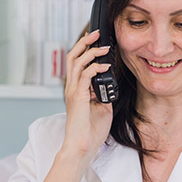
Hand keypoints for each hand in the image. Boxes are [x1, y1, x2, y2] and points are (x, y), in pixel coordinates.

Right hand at [62, 31, 114, 162]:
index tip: (96, 40)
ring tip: (104, 47)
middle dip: (84, 43)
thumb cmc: (91, 132)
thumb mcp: (102, 108)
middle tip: (96, 33)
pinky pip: (84, 76)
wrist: (82, 147)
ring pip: (76, 62)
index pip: (77, 63)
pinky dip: (95, 68)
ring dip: (91, 52)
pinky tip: (106, 66)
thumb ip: (103, 94)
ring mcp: (73, 92)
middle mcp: (71, 87)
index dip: (85, 49)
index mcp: (76, 89)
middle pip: (72, 57)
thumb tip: (110, 84)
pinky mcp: (77, 97)